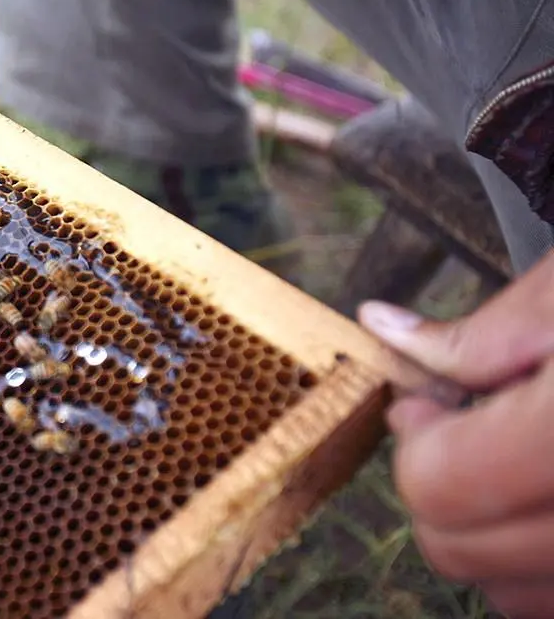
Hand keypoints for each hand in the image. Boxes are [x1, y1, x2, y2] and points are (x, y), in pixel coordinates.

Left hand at [358, 251, 553, 618]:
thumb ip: (478, 334)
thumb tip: (381, 327)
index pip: (437, 487)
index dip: (416, 439)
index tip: (429, 403)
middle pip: (459, 551)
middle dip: (443, 486)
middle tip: (472, 427)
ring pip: (511, 596)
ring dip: (492, 536)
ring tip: (522, 460)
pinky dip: (540, 562)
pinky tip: (549, 492)